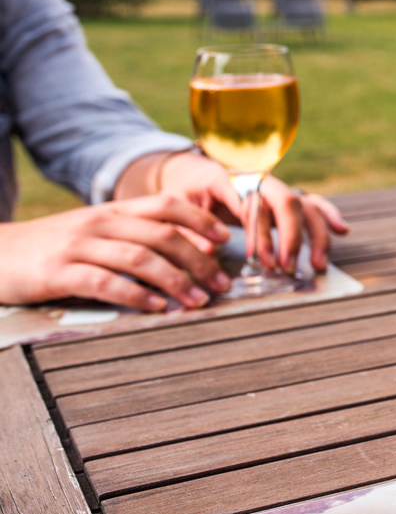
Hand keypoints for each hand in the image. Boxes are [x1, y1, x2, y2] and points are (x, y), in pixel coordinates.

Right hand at [0, 195, 232, 310]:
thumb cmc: (50, 248)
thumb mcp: (93, 232)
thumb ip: (132, 235)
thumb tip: (185, 249)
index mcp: (112, 211)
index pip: (166, 205)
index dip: (200, 220)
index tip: (226, 240)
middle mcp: (100, 223)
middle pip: (162, 235)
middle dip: (200, 260)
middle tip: (222, 284)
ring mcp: (78, 246)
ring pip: (140, 259)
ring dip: (176, 280)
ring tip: (199, 300)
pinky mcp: (58, 273)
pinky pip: (105, 283)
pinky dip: (136, 295)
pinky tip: (156, 308)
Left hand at [154, 152, 348, 274]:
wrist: (192, 174)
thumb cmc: (183, 192)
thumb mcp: (175, 206)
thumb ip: (188, 227)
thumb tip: (209, 250)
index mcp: (230, 177)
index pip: (253, 203)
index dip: (261, 233)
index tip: (262, 261)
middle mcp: (259, 179)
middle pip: (285, 201)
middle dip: (291, 236)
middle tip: (286, 267)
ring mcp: (274, 188)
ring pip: (303, 204)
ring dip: (313, 235)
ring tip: (316, 265)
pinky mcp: (284, 197)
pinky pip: (312, 203)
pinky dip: (328, 215)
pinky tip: (341, 231)